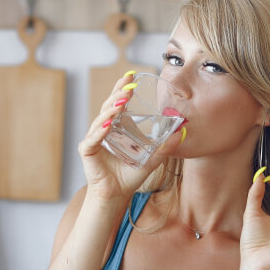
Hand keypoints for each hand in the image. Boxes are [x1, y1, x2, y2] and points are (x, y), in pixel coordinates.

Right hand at [78, 73, 182, 202]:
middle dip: (118, 93)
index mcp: (116, 127)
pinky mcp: (87, 150)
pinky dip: (100, 130)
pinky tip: (108, 123)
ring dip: (112, 108)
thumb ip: (165, 147)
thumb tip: (182, 133)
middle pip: (109, 106)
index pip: (118, 103)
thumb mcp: (152, 159)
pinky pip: (94, 138)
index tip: (131, 74)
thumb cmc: (129, 176)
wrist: (116, 195)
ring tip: (122, 100)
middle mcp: (103, 129)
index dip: (123, 88)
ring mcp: (94, 138)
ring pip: (101, 118)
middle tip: (128, 82)